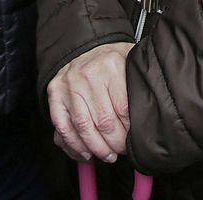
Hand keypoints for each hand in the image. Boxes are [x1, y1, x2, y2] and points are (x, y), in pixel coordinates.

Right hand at [47, 42, 131, 162]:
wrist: (84, 47)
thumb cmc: (111, 61)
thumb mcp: (130, 64)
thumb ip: (137, 87)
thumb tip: (147, 118)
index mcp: (112, 65)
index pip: (123, 108)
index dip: (129, 131)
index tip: (133, 140)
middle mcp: (89, 74)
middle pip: (104, 121)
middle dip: (114, 143)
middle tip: (121, 151)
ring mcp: (69, 85)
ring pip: (83, 127)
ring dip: (96, 148)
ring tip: (107, 155)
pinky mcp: (54, 94)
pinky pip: (63, 127)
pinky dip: (74, 145)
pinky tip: (85, 153)